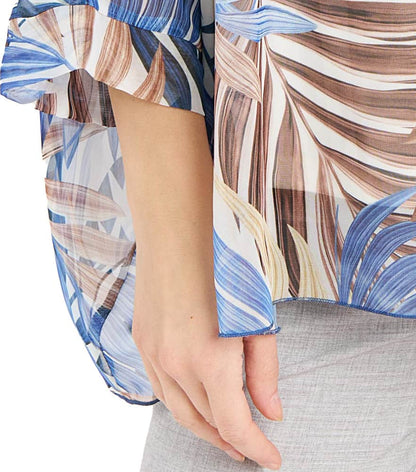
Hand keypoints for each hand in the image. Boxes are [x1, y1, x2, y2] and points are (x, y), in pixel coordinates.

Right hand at [131, 271, 282, 469]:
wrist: (177, 235)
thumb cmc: (223, 269)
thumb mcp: (257, 320)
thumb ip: (264, 372)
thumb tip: (271, 411)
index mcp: (210, 359)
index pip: (235, 424)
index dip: (257, 447)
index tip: (271, 460)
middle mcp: (176, 364)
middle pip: (206, 421)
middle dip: (231, 440)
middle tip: (251, 448)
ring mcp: (153, 354)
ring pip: (178, 410)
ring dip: (204, 428)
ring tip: (224, 435)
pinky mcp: (142, 342)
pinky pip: (160, 388)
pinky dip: (181, 404)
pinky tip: (193, 402)